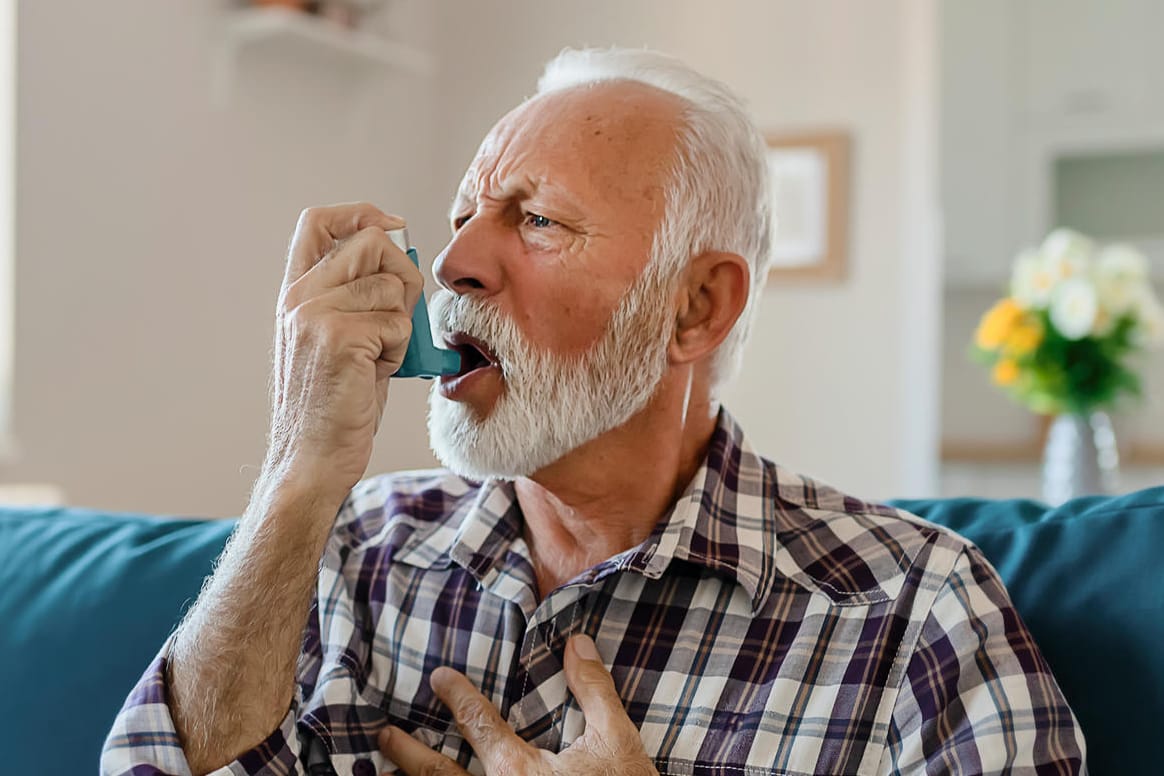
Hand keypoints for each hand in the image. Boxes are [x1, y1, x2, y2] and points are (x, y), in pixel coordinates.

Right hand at [267, 203, 422, 504]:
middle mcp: (299, 297)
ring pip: (391, 285)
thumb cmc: (336, 405)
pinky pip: (397, 322)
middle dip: (402, 275)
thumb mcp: (342, 339)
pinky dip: (399, 350)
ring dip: (400, 324)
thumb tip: (402, 255)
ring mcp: (314, 314)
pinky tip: (376, 373)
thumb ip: (360, 296)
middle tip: (397, 318)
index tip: (393, 227)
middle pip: (372, 242)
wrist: (311, 459)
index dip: (361, 213)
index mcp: (295, 293)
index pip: (318, 221)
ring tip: (378, 357)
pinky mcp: (337, 337)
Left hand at [379, 635, 657, 775]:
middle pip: (435, 774)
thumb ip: (594, 690)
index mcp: (517, 772)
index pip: (477, 721)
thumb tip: (576, 642)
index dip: (457, 695)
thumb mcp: (617, 742)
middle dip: (407, 752)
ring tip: (382, 772)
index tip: (439, 678)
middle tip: (383, 734)